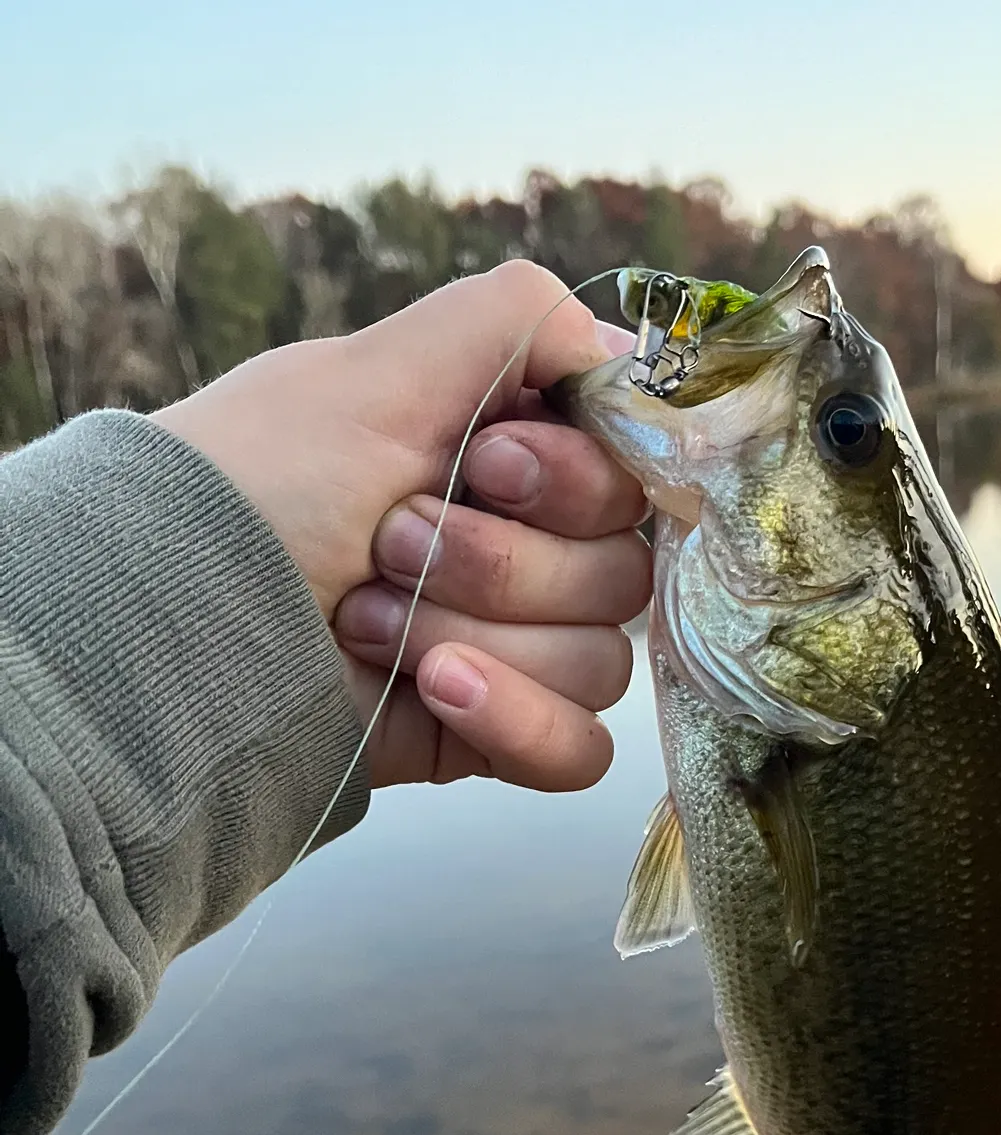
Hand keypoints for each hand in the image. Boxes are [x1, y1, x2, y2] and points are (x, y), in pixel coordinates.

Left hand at [149, 261, 650, 792]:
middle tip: (388, 541)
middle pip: (620, 575)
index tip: (488, 466)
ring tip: (365, 618)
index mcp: (511, 463)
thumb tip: (623, 350)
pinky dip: (518, 720)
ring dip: (482, 635)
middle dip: (500, 563)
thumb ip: (514, 321)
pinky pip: (579, 749)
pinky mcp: (498, 736)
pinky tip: (437, 692)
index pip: (631, 480)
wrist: (171, 630)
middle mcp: (527, 553)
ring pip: (597, 661)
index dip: (576, 481)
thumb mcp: (374, 375)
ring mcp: (517, 651)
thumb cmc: (258, 489)